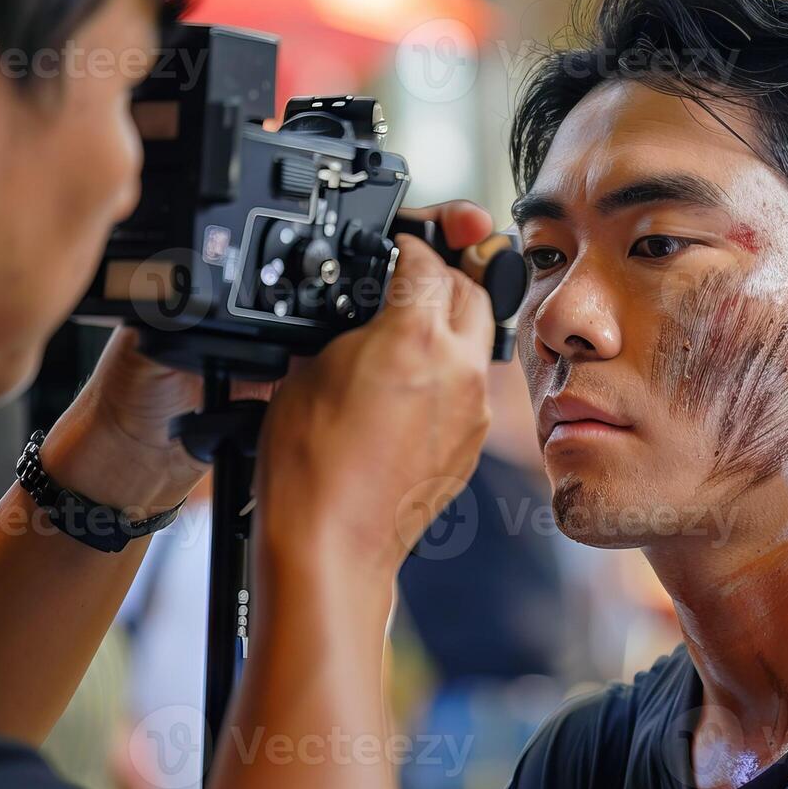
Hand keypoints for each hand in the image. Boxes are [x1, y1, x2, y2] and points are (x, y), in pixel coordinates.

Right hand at [39, 201, 493, 520]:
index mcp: (417, 337)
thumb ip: (349, 324)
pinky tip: (413, 378)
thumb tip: (361, 309)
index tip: (390, 248)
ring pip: (479, 336)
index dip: (404, 245)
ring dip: (452, 319)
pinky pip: (472, 383)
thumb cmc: (308, 467)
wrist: (331, 543)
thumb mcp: (308, 367)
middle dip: (441, 273)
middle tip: (408, 276)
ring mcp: (472, 408)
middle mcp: (458, 368)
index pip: (424, 260)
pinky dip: (450, 367)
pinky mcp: (472, 441)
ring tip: (410, 324)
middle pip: (471, 288)